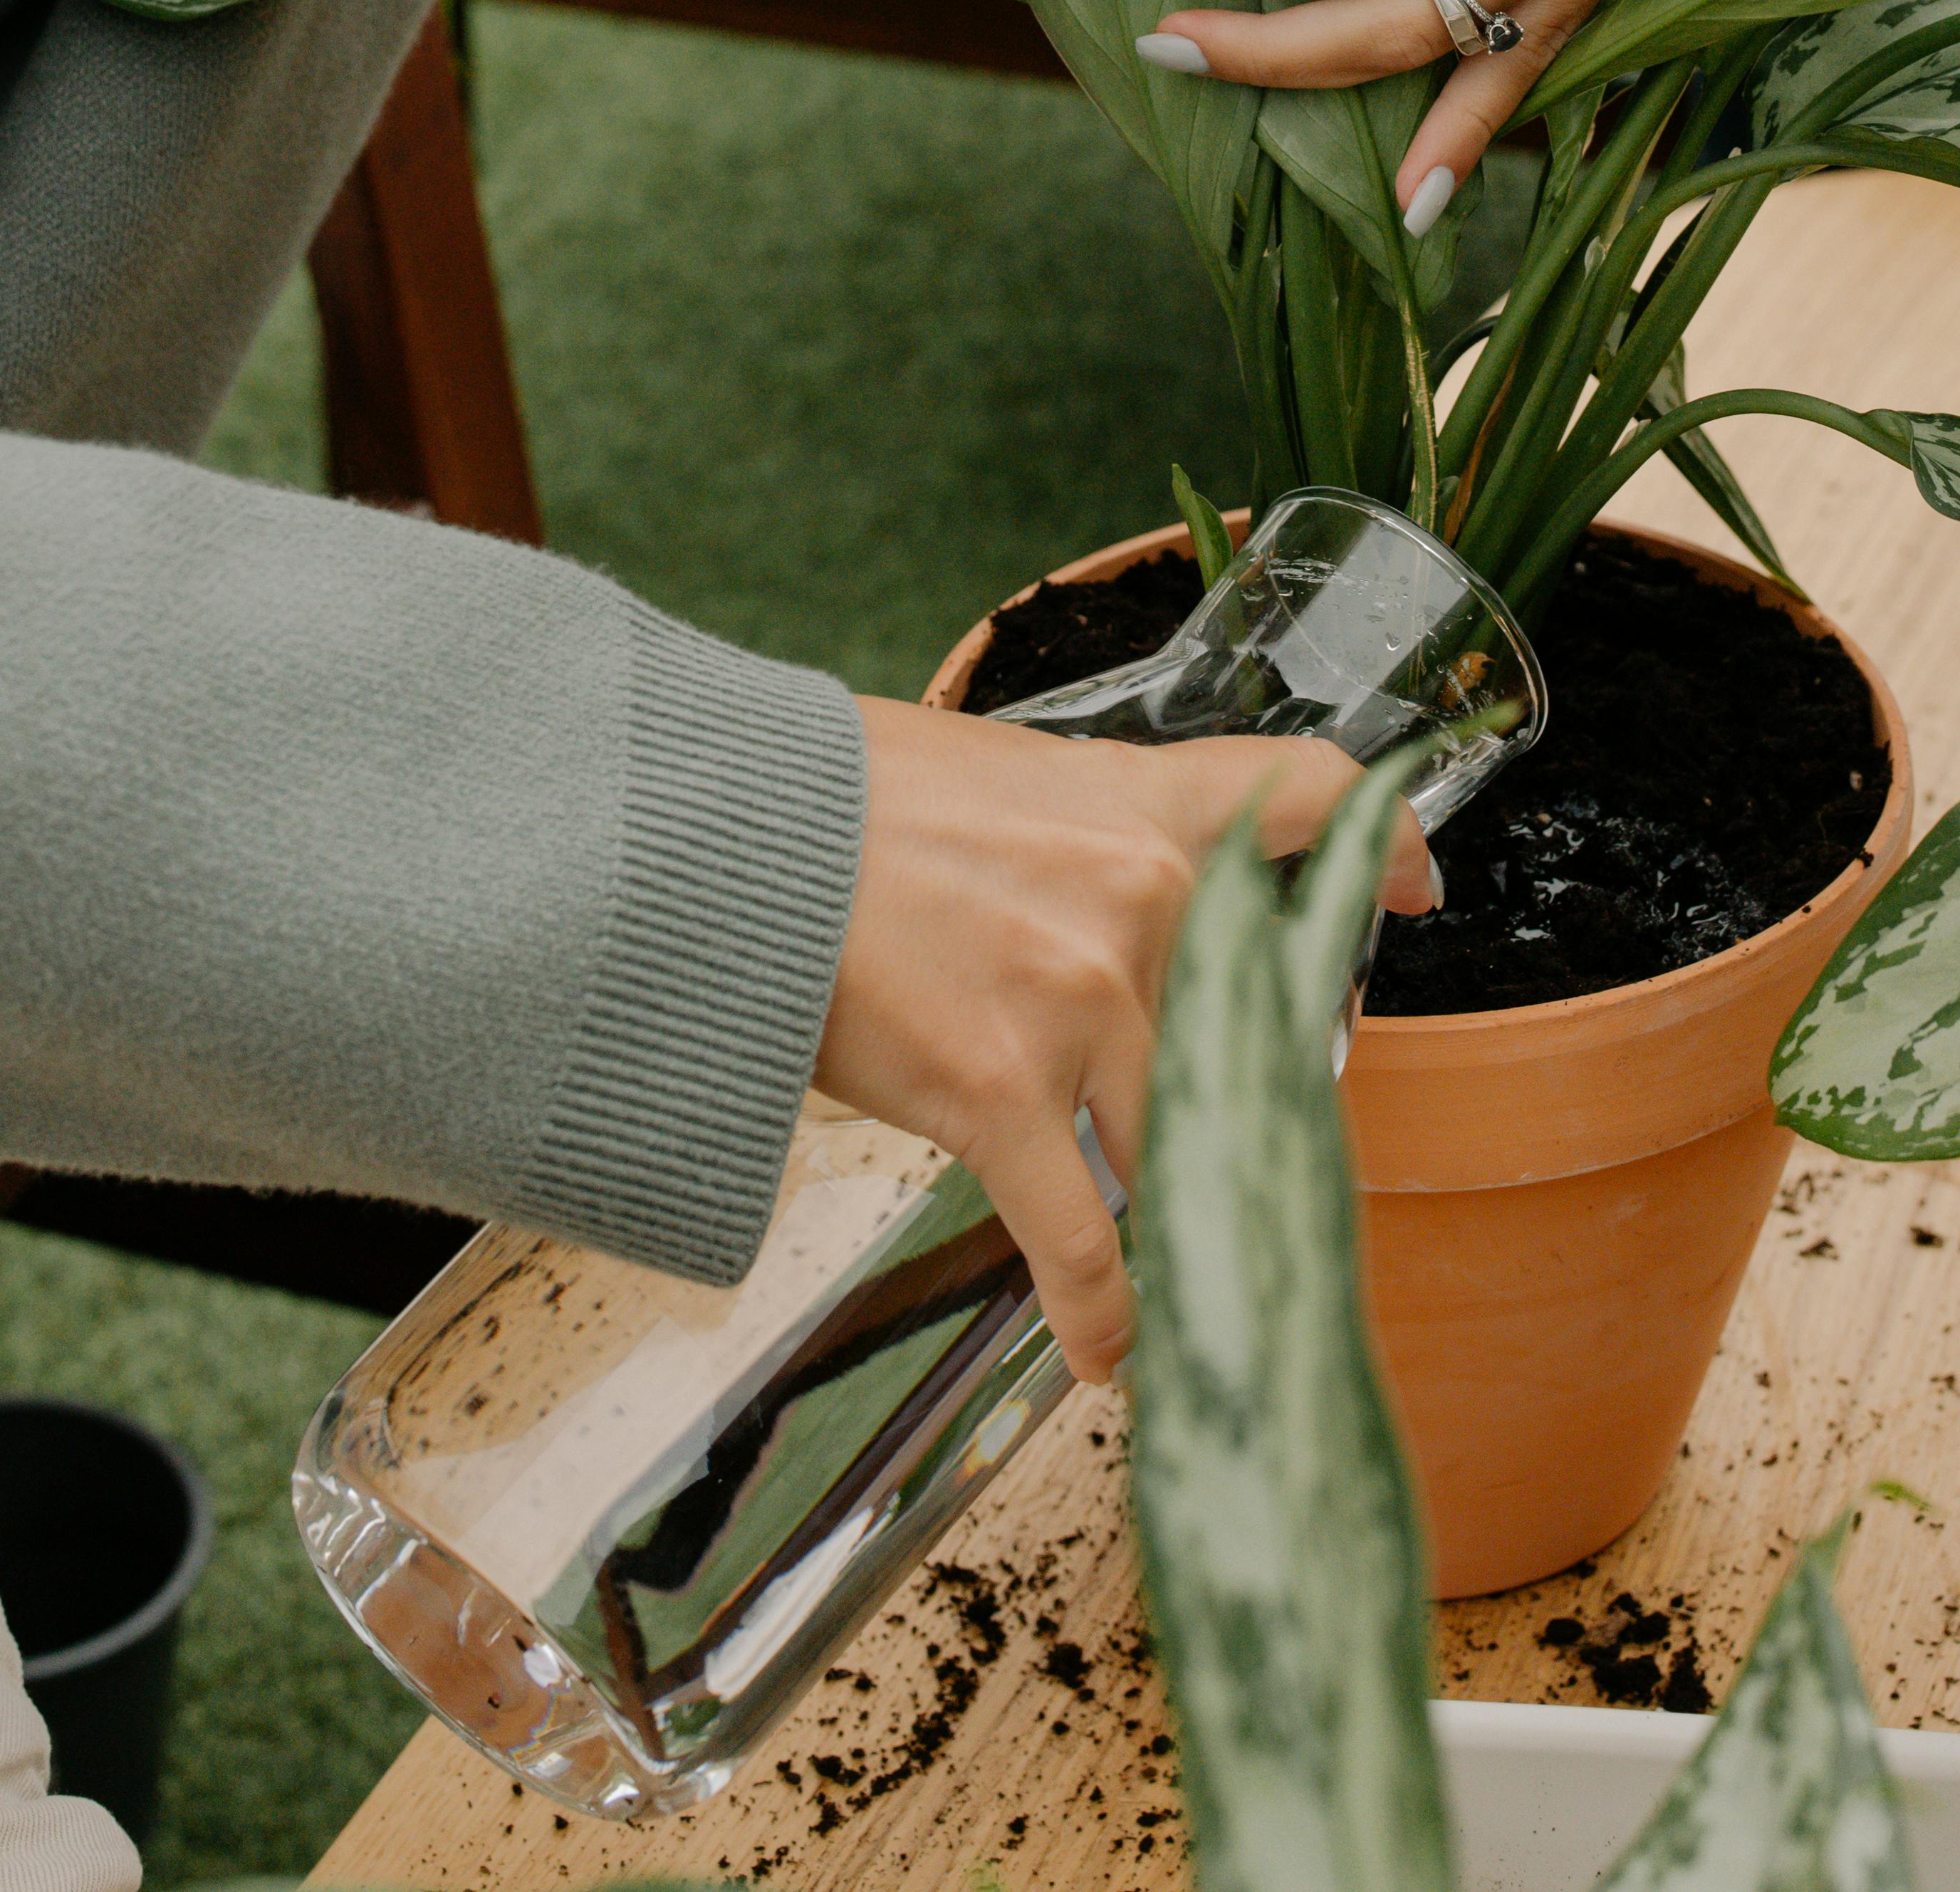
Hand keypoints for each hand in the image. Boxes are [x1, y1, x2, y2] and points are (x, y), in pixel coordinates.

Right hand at [813, 695, 1434, 1383]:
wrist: (723, 833)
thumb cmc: (834, 799)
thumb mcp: (988, 776)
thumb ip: (1072, 836)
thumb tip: (1091, 896)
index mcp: (1140, 806)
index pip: (1308, 801)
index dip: (1380, 848)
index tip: (1408, 892)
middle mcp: (1141, 901)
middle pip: (1254, 1038)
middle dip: (1245, 1119)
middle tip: (1234, 1168)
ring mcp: (1080, 1002)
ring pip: (1183, 1153)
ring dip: (1189, 1234)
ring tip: (1190, 1289)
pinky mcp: (1002, 1094)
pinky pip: (1086, 1241)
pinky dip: (1105, 1315)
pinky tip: (1107, 1354)